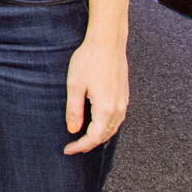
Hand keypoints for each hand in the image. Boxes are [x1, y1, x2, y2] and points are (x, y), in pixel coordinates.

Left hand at [64, 32, 128, 153]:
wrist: (108, 42)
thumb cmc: (89, 60)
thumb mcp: (75, 85)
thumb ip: (74, 110)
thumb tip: (73, 130)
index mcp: (106, 109)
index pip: (94, 138)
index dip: (80, 146)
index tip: (67, 149)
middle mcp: (118, 109)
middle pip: (105, 136)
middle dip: (89, 144)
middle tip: (73, 147)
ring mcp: (123, 102)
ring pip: (113, 128)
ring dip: (98, 136)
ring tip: (82, 139)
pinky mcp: (124, 96)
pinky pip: (117, 119)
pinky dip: (106, 126)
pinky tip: (96, 124)